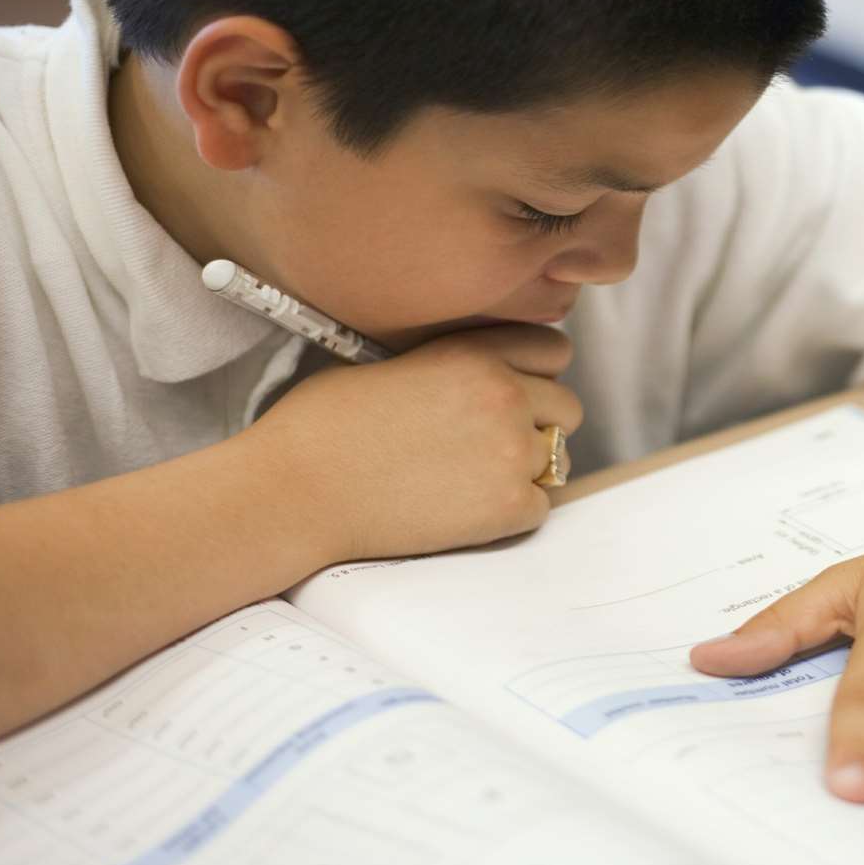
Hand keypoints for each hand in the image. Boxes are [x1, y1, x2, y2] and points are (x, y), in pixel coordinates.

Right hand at [246, 323, 581, 561]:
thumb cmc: (323, 426)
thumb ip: (452, 364)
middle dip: (539, 424)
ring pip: (559, 459)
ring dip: (530, 470)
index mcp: (475, 353)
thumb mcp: (392, 363)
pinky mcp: (508, 506)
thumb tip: (480, 375)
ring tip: (475, 481)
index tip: (519, 392)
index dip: (538, 374)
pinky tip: (466, 512)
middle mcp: (505, 394)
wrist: (296, 490)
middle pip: (567, 407)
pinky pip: (541, 507)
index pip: (554, 351)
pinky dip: (513, 514)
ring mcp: (511, 452)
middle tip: (493, 446)